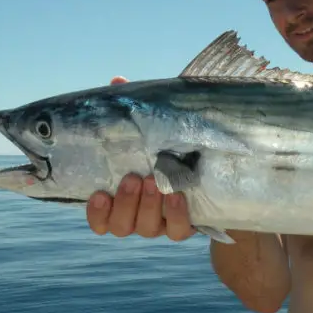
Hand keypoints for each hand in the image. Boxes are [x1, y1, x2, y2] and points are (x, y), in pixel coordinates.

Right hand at [85, 76, 196, 241]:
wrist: (217, 170)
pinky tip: (177, 195)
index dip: (96, 213)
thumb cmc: (174, 145)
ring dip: (147, 206)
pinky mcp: (186, 225)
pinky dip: (175, 215)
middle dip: (126, 202)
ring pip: (145, 228)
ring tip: (153, 180)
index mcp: (123, 198)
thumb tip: (118, 81)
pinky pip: (176, 230)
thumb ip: (133, 110)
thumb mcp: (155, 128)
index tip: (99, 194)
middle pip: (121, 225)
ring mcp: (162, 222)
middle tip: (135, 177)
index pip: (101, 219)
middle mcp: (139, 215)